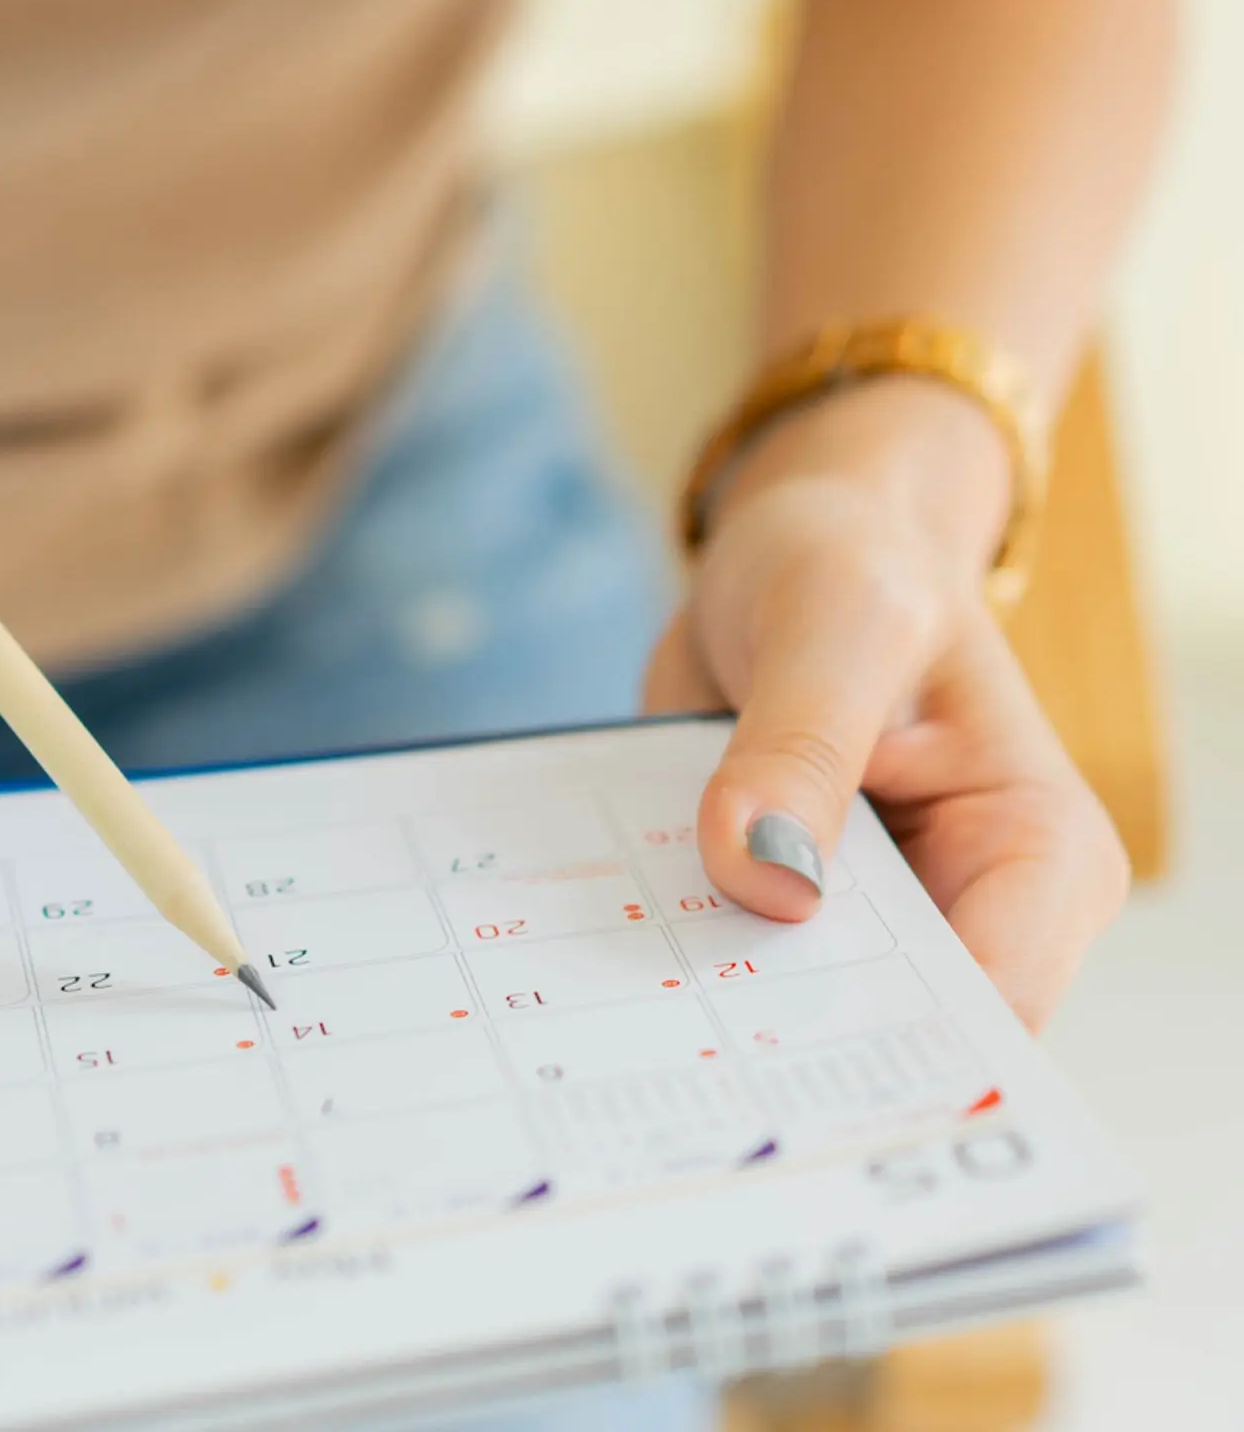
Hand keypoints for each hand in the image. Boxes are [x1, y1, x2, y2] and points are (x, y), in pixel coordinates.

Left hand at [644, 380, 1128, 1029]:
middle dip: (783, 1054)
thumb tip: (763, 877)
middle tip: (659, 1065)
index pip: (986, 1008)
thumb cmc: (850, 565)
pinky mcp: (781, 910)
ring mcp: (869, 922)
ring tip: (607, 1026)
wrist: (795, 550)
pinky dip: (666, 962)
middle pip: (883, 1036)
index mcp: (1037, 858)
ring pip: (792, 1020)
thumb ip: (803, 747)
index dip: (890, 1060)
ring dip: (707, 1016)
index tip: (769, 1076)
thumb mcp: (835, 624)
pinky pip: (724, 967)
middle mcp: (967, 911)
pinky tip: (590, 967)